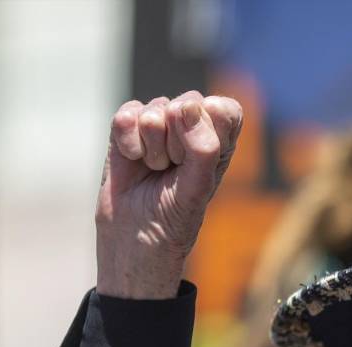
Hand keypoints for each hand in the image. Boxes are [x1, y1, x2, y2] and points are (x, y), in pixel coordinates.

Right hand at [95, 91, 242, 298]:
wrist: (133, 236)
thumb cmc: (174, 216)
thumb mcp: (197, 188)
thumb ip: (203, 147)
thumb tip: (186, 106)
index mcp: (220, 138)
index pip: (225, 109)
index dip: (211, 130)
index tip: (199, 162)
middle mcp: (191, 124)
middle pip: (188, 104)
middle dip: (178, 144)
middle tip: (174, 171)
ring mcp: (158, 121)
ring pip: (156, 110)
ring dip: (153, 149)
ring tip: (154, 170)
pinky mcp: (127, 125)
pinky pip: (127, 115)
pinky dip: (129, 143)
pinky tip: (132, 160)